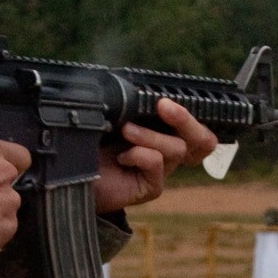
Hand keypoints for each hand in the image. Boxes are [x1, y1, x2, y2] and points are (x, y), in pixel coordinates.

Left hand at [94, 98, 219, 212]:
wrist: (74, 175)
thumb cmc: (93, 144)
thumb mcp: (115, 117)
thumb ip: (134, 106)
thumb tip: (146, 91)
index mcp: (164, 130)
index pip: (197, 124)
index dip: (194, 113)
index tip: (168, 98)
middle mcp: (168, 150)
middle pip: (203, 139)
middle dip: (187, 120)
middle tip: (163, 105)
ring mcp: (162, 170)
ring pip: (177, 148)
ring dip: (150, 135)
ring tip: (125, 131)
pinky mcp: (152, 186)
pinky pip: (157, 163)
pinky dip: (139, 154)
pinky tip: (121, 157)